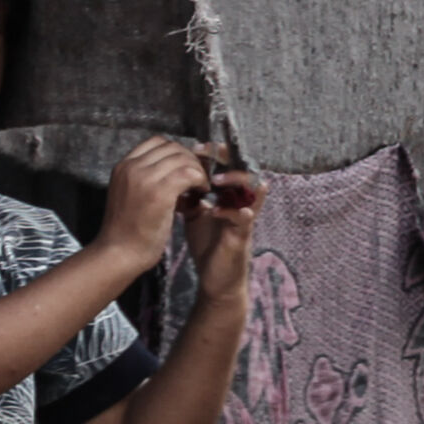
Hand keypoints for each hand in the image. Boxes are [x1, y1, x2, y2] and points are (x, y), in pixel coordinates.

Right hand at [102, 134, 205, 267]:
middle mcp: (132, 167)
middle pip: (173, 147)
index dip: (176, 151)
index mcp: (123, 166)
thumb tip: (175, 164)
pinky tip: (200, 192)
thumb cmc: (125, 230)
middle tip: (197, 178)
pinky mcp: (160, 191)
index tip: (183, 167)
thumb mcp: (129, 194)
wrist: (118, 253)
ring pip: (183, 158)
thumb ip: (145, 176)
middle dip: (190, 160)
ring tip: (200, 187)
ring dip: (197, 170)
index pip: (157, 142)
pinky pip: (190, 173)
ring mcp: (145, 178)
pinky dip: (200, 180)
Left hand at [180, 152, 259, 292]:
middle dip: (227, 159)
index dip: (215, 154)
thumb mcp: (194, 215)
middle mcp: (240, 200)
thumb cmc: (207, 243)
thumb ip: (189, 195)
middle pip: (244, 169)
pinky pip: (244, 218)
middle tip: (208, 152)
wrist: (215, 276)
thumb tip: (171, 176)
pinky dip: (231, 212)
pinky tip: (214, 210)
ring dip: (235, 182)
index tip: (196, 146)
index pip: (227, 165)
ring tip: (215, 181)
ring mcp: (245, 216)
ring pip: (252, 189)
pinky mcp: (243, 235)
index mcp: (228, 193)